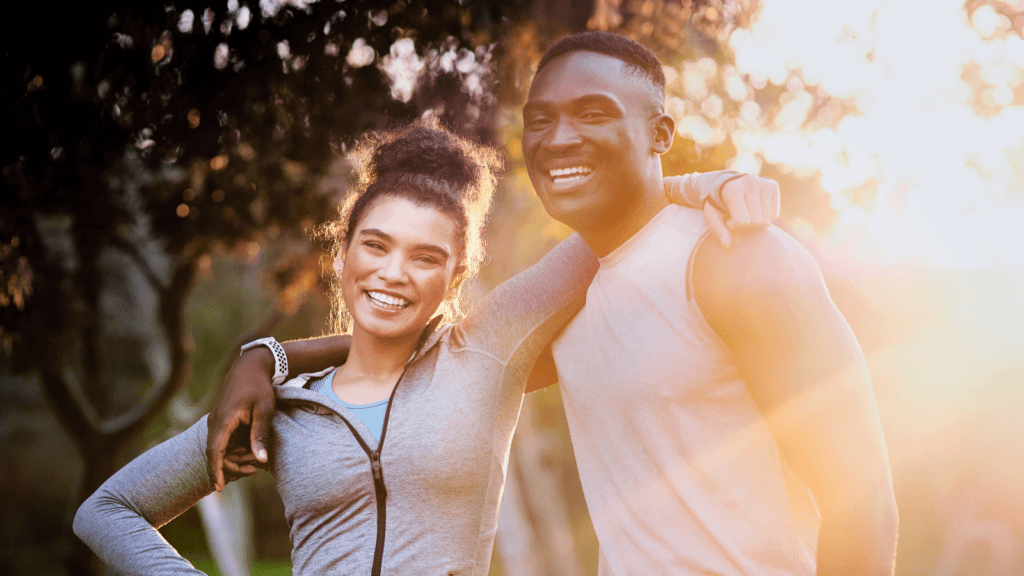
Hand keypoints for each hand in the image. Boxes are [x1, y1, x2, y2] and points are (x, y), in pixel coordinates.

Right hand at [206, 347, 276, 491]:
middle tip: (253, 471)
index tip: (219, 489)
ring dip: (233, 458)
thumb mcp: (265, 410)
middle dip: (230, 467)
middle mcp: (214, 421)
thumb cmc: (260, 386)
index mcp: (223, 420)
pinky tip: (249, 451)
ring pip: (218, 447)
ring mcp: (215, 419)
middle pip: (215, 453)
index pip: (214, 452)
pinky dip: (232, 449)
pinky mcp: (220, 419)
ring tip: (254, 463)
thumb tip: (261, 460)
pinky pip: (221, 439)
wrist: (251, 365)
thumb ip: (261, 435)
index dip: (216, 471)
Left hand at [704, 174, 779, 247]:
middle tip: (738, 218)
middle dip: (747, 226)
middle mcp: (750, 182)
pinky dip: (766, 217)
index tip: (728, 221)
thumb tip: (727, 244)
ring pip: (766, 219)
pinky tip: (756, 210)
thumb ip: (717, 230)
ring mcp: (763, 183)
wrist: (727, 183)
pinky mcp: (773, 185)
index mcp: (732, 189)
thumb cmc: (718, 203)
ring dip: (756, 223)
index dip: (735, 226)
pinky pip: (774, 214)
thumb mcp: (711, 215)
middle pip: (756, 221)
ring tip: (746, 214)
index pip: (742, 221)